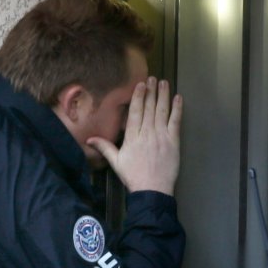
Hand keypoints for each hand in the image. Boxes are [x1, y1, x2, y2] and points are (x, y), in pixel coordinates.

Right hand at [88, 77, 182, 195]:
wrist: (152, 190)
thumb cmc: (133, 177)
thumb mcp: (116, 162)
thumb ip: (104, 147)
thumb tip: (89, 139)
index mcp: (132, 137)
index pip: (135, 112)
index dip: (138, 96)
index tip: (140, 84)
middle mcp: (147, 133)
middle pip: (149, 108)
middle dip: (151, 91)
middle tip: (152, 78)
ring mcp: (161, 136)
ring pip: (162, 111)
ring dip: (163, 95)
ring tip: (163, 82)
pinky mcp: (173, 141)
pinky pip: (175, 121)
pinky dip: (177, 109)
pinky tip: (178, 98)